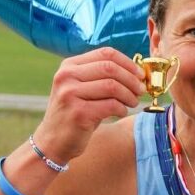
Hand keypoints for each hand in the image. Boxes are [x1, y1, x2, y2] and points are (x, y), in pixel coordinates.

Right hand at [33, 47, 144, 161]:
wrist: (53, 141)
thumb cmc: (75, 113)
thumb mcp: (82, 88)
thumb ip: (102, 76)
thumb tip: (137, 72)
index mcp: (69, 65)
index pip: (105, 53)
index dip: (128, 63)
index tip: (140, 74)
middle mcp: (66, 76)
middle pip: (110, 68)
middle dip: (131, 79)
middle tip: (141, 90)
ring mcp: (70, 94)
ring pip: (112, 86)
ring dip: (129, 95)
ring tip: (133, 102)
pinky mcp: (78, 113)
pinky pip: (111, 105)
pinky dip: (122, 109)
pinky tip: (121, 112)